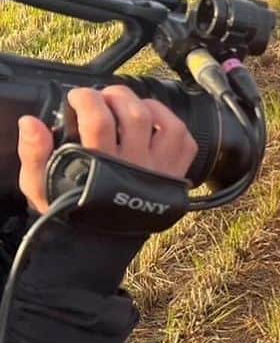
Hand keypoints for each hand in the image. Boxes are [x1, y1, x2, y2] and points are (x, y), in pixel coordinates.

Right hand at [18, 85, 197, 213]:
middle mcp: (134, 167)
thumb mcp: (39, 186)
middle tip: (103, 97)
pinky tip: (154, 122)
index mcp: (99, 167)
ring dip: (148, 106)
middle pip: (135, 116)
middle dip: (117, 96)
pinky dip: (173, 125)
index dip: (87, 99)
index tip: (77, 96)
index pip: (99, 120)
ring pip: (166, 126)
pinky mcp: (175, 178)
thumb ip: (35, 154)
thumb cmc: (69, 211)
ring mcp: (159, 172)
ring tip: (129, 106)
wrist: (97, 246)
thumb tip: (30, 122)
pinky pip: (186, 143)